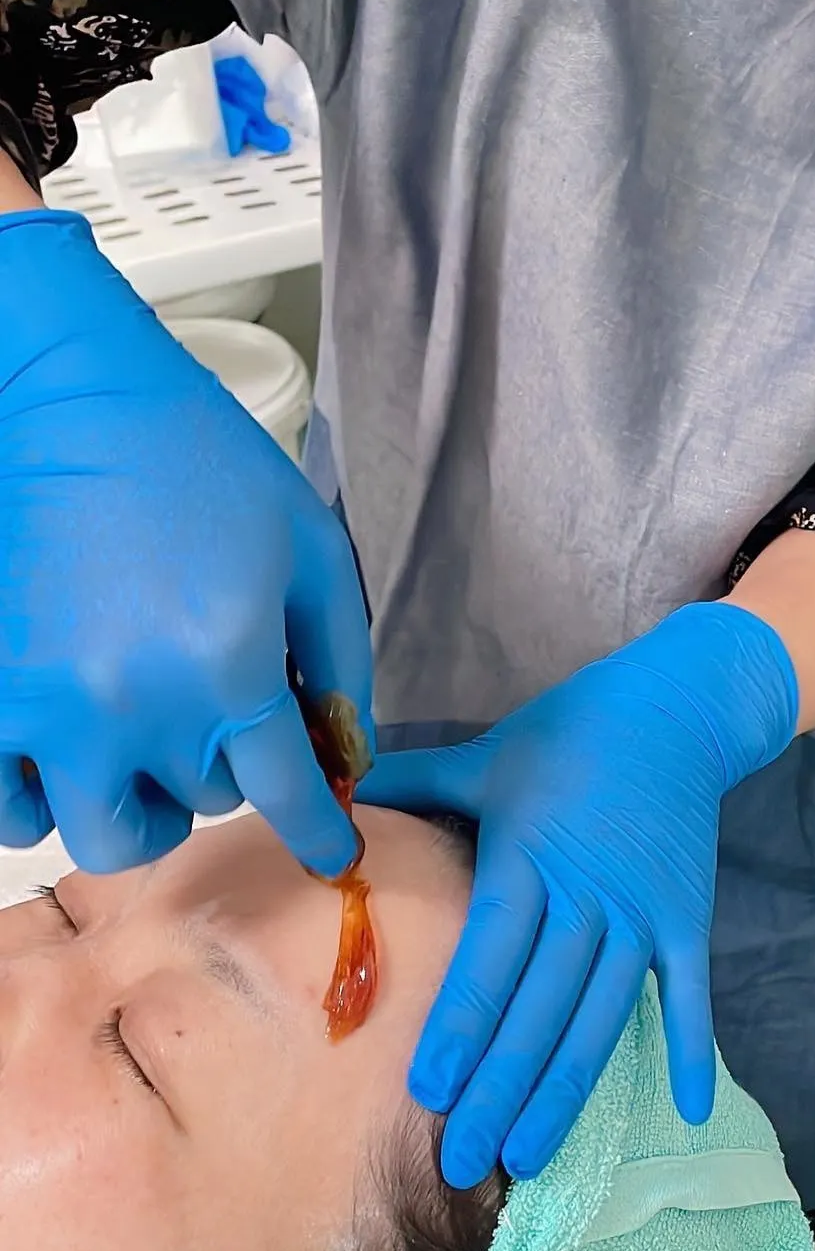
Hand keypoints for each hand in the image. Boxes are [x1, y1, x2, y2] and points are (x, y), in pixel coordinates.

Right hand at [0, 209, 369, 876]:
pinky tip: (59, 756)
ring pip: (97, 833)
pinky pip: (8, 810)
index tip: (329, 853)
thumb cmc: (194, 459)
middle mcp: (135, 706)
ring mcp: (47, 709)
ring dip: (125, 805)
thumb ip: (339, 657)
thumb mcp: (307, 546)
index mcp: (227, 668)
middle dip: (209, 777)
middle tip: (202, 732)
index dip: (317, 835)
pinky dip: (36, 799)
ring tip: (129, 757)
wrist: (68, 397)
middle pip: (191, 812)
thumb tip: (344, 746)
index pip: (286, 796)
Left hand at [358, 603, 797, 1182]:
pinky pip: (691, 995)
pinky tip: (684, 1111)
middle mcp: (586, 897)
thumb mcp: (485, 756)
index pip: (489, 961)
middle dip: (499, 1090)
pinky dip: (691, 1050)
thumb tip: (328, 798)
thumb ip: (412, 786)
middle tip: (464, 1163)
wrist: (677, 708)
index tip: (428, 1093)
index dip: (460, 1029)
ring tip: (530, 1156)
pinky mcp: (688, 920)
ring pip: (600, 1018)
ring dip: (566, 1092)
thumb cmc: (569, 733)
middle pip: (538, 1010)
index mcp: (528, 859)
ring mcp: (642, 914)